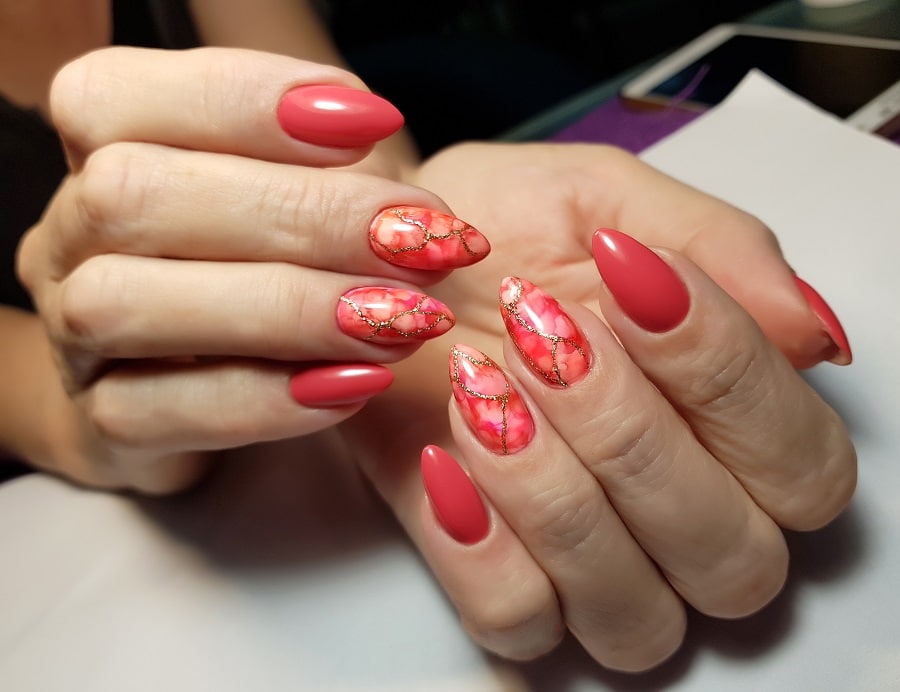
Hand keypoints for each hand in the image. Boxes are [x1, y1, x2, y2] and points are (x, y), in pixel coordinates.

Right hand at [14, 47, 488, 491]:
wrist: (215, 389)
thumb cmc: (268, 265)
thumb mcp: (294, 192)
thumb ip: (313, 157)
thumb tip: (368, 123)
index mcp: (103, 152)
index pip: (120, 97)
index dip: (247, 100)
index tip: (377, 123)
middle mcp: (69, 236)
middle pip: (133, 195)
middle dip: (300, 215)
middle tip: (419, 241)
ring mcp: (70, 337)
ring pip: (123, 304)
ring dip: (285, 310)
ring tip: (402, 319)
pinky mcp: (100, 425)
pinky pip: (147, 415)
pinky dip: (262, 400)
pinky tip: (354, 387)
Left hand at [341, 143, 855, 670]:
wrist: (381, 256)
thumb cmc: (503, 229)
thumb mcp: (607, 198)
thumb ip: (719, 249)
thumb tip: (810, 333)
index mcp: (736, 426)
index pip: (802, 461)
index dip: (728, 377)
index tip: (632, 280)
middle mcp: (682, 513)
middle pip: (731, 555)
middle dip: (632, 437)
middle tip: (544, 335)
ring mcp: (589, 561)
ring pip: (632, 611)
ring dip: (556, 492)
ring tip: (481, 381)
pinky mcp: (496, 577)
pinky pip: (520, 622)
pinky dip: (482, 546)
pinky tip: (444, 453)